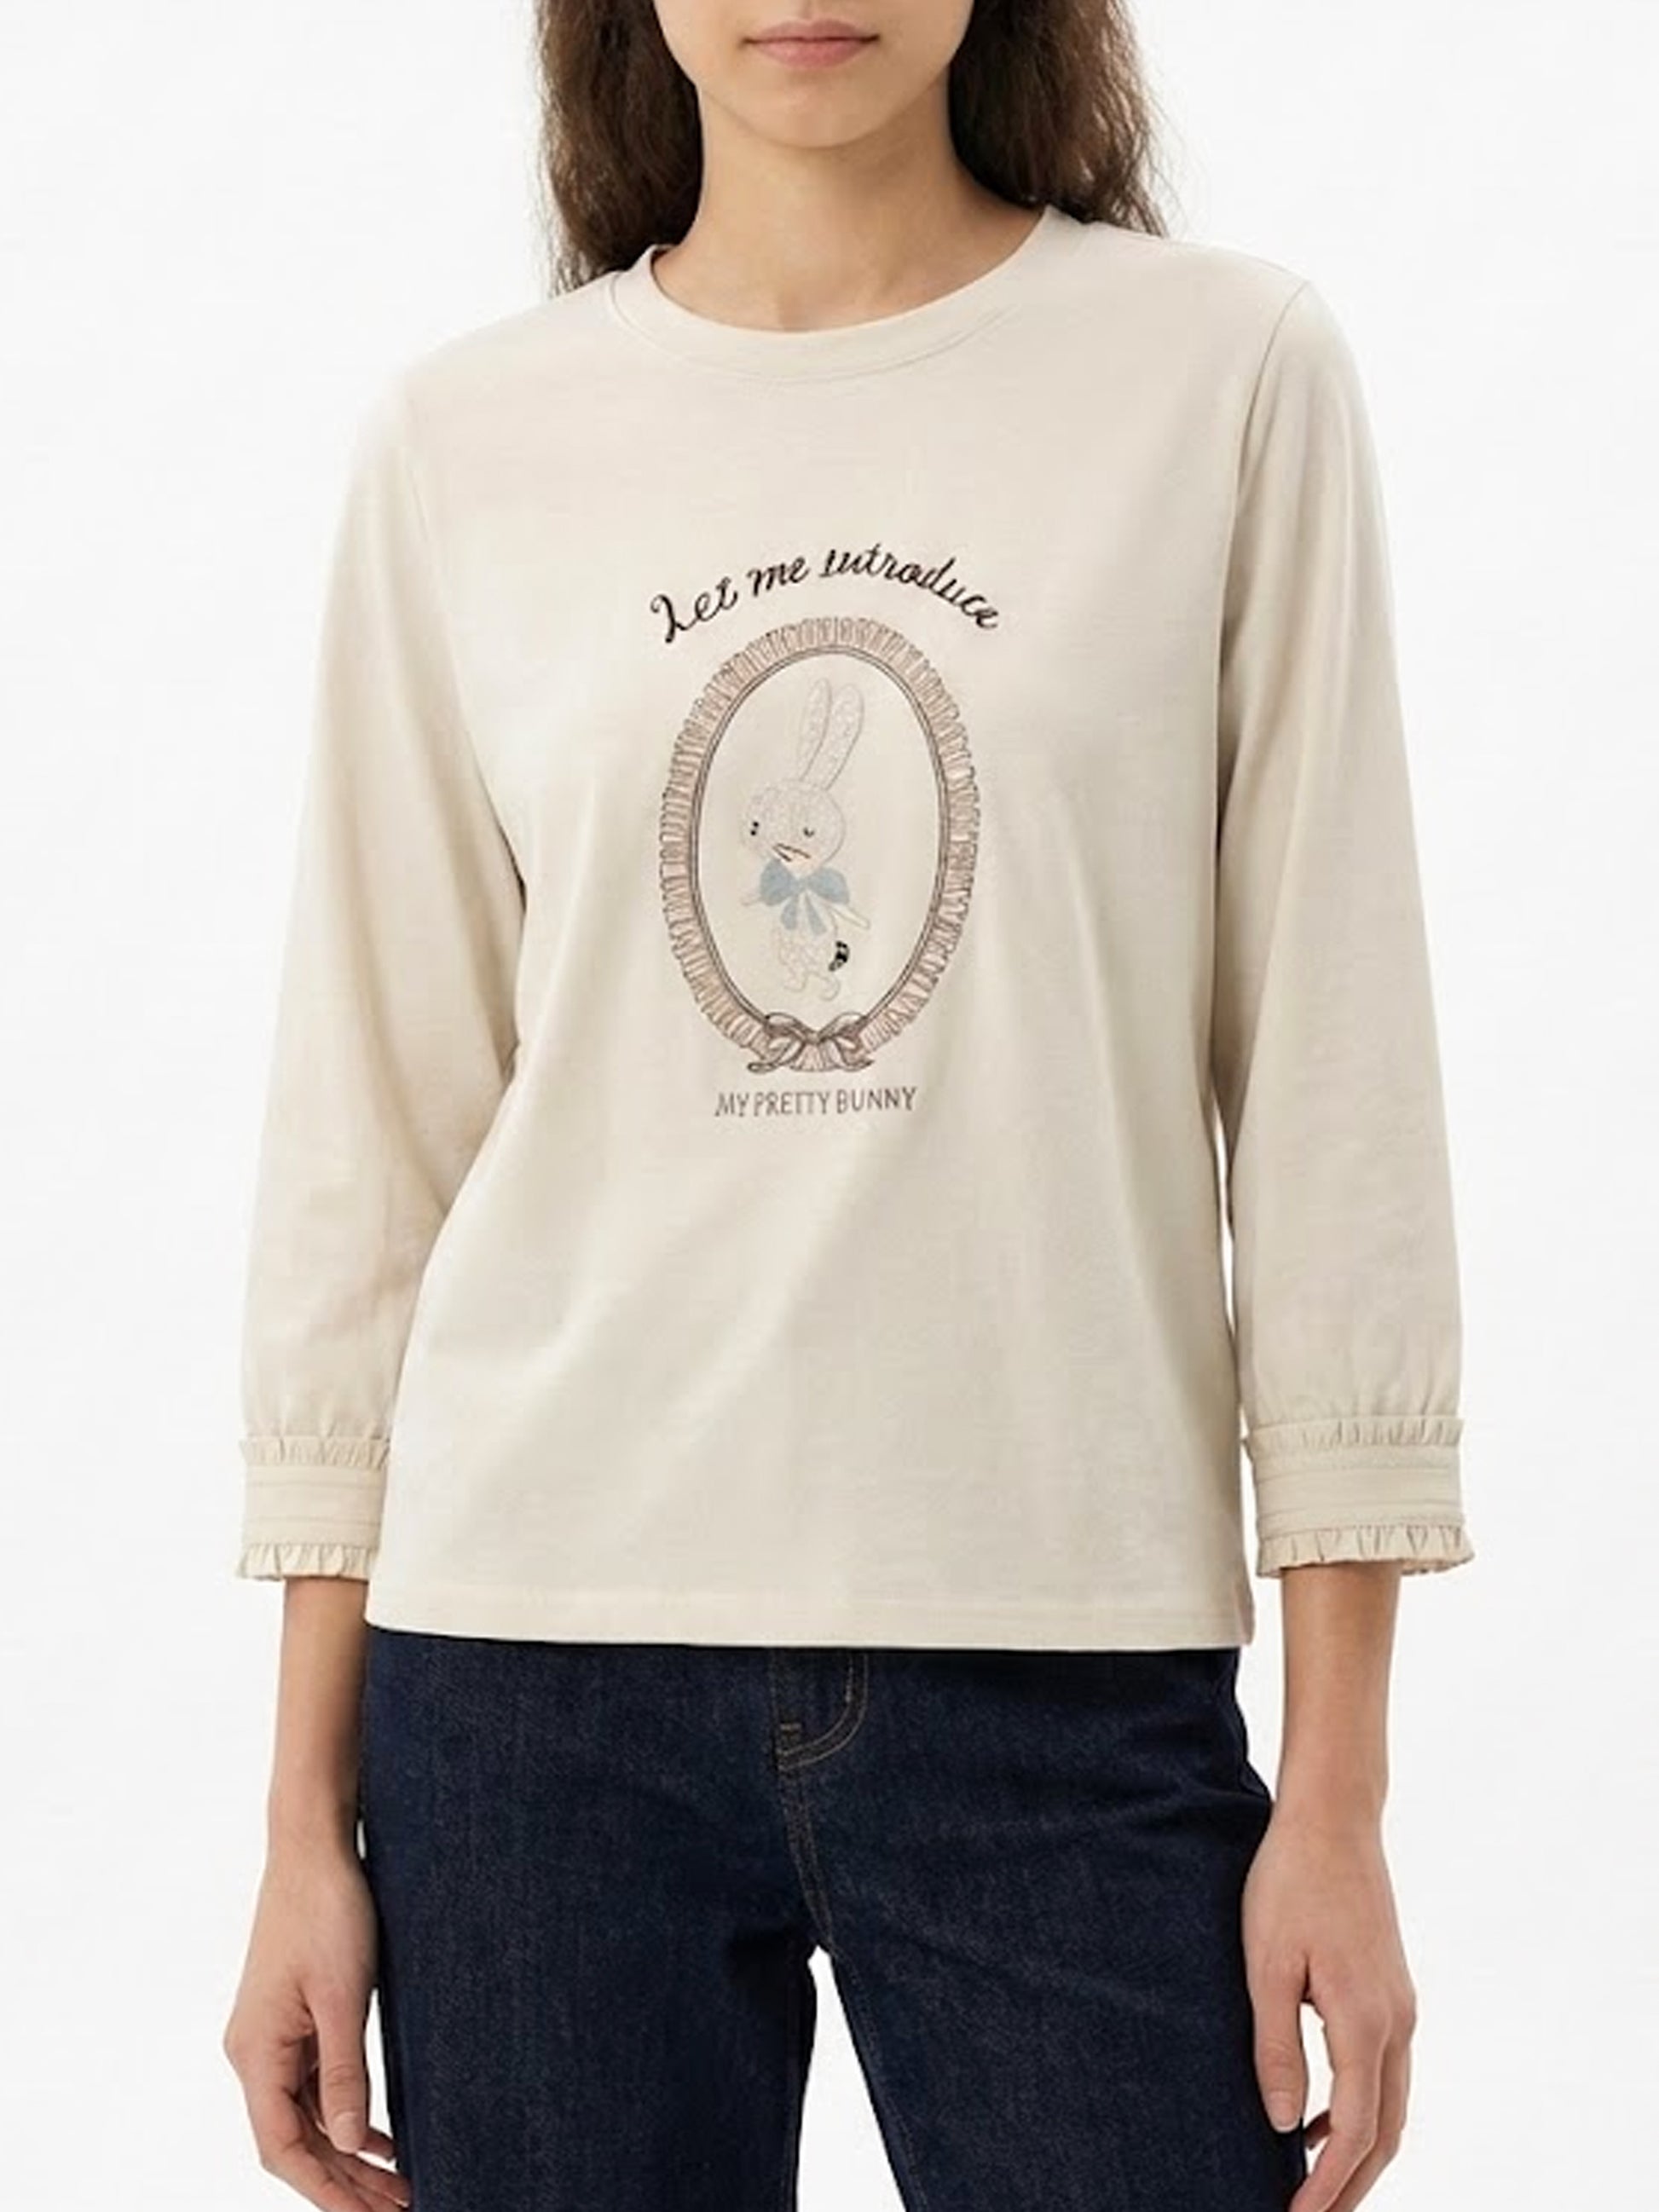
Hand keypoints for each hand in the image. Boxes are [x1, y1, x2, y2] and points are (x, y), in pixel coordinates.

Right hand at [222, 1838, 410, 2209]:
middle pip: (296, 2140)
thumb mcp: (344, 1995)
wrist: (313, 1846)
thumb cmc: (327, 1910)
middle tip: (401, 2207)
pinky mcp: (291, 2018)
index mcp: (256, 2052)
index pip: (284, 2148)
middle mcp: (254, 2052)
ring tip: (397, 2185)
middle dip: (344, 2183)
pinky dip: (344, 2114)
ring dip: (348, 2154)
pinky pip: (313, 2084)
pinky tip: (378, 2137)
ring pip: (306, 2116)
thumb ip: (344, 2072)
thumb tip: (349, 2145)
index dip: (326, 2192)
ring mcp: (271, 2036)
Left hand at [1242, 1804, 1417, 2211]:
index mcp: (1365, 2020)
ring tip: (1314, 2186)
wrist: (1333, 1818)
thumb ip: (1276, 2046)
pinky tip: (1317, 2118)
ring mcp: (1401, 2006)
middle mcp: (1397, 2021)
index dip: (1327, 2185)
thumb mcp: (1265, 1963)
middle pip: (1384, 2132)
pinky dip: (1360, 2110)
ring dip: (1359, 2152)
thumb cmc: (1289, 1881)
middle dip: (1352, 2186)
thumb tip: (1284, 2127)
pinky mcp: (1392, 1990)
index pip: (1354, 2131)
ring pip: (1391, 2106)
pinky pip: (1384, 2072)